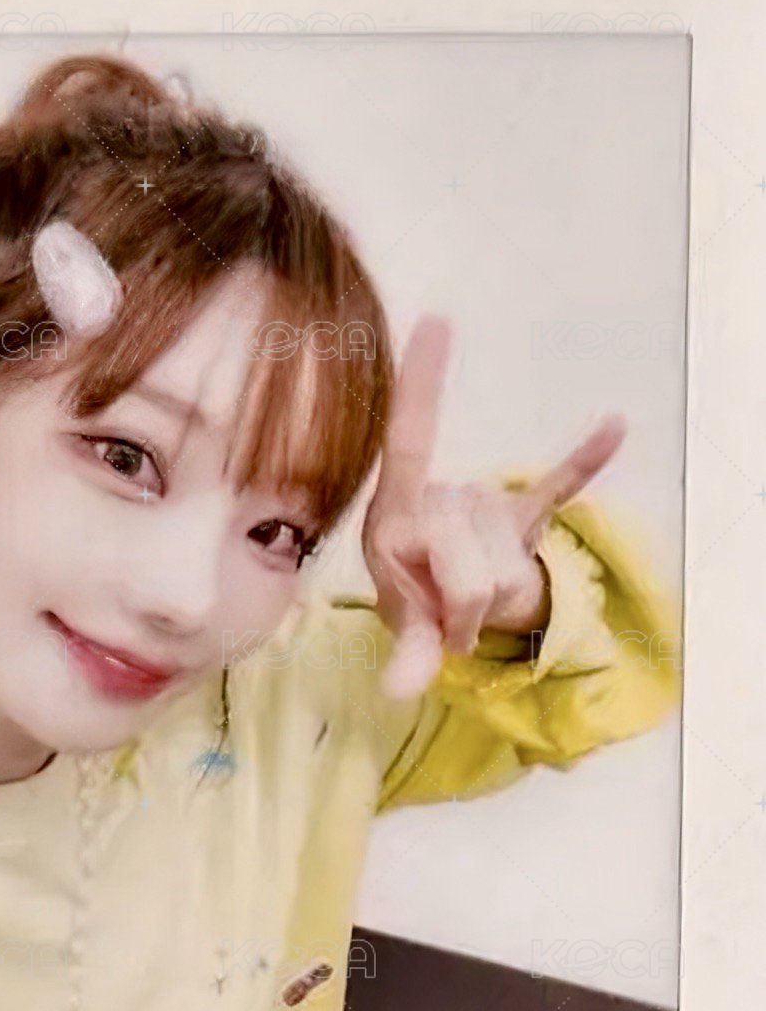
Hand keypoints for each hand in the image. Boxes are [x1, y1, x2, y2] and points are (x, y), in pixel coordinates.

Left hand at [363, 314, 627, 701]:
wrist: (442, 597)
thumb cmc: (411, 594)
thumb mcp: (401, 620)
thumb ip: (406, 652)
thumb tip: (399, 689)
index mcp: (397, 511)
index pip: (410, 441)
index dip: (421, 385)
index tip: (435, 321)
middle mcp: (441, 497)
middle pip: (470, 567)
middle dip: (459, 612)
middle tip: (442, 618)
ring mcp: (485, 503)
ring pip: (503, 570)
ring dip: (485, 605)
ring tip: (462, 600)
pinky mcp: (524, 514)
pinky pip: (559, 486)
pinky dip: (584, 462)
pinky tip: (614, 426)